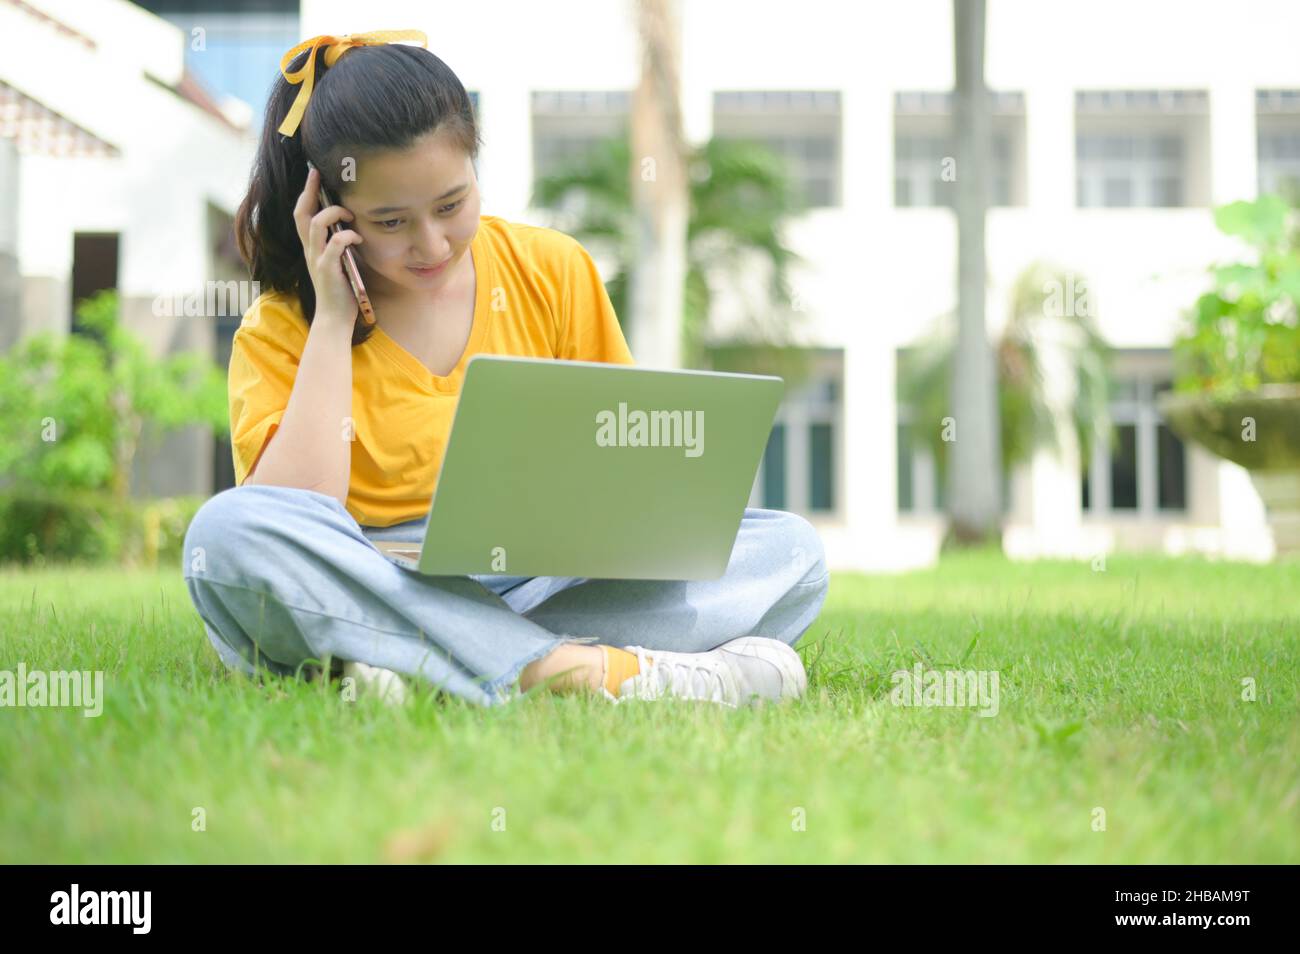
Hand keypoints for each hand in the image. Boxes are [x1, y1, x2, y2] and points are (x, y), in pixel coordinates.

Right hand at [294, 165, 364, 328]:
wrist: (335, 317)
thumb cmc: (341, 290)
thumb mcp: (340, 261)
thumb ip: (341, 244)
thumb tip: (353, 225)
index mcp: (311, 247)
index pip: (302, 214)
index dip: (306, 193)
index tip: (314, 175)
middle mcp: (309, 250)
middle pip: (301, 213)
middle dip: (309, 191)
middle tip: (318, 174)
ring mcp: (317, 259)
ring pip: (316, 224)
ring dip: (334, 214)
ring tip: (350, 214)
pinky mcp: (328, 269)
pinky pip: (335, 244)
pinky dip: (347, 236)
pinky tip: (358, 238)